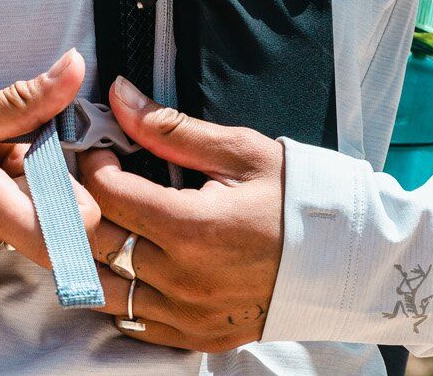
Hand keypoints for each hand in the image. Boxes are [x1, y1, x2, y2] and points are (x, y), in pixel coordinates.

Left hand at [78, 76, 285, 351]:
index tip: (103, 151)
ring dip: (86, 255)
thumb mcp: (240, 153)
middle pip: (92, 242)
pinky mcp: (197, 337)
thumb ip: (170, 128)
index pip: (106, 195)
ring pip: (101, 288)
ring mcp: (189, 314)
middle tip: (87, 183)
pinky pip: (131, 321)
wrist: (354, 263)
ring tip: (96, 224)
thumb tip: (118, 95)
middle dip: (78, 205)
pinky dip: (115, 293)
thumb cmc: (299, 199)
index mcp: (193, 228)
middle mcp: (184, 279)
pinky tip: (119, 265)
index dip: (93, 165)